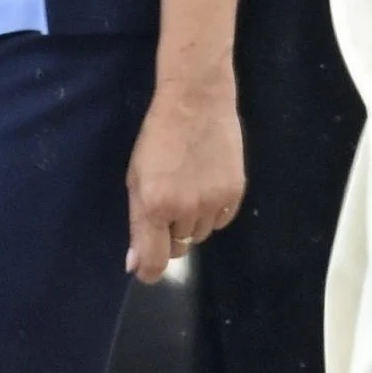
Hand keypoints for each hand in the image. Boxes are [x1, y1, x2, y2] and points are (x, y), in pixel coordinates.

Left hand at [126, 72, 243, 283]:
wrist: (196, 102)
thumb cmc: (157, 137)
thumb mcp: (136, 178)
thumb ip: (138, 224)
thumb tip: (137, 266)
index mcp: (154, 205)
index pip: (154, 261)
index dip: (148, 270)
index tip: (145, 267)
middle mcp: (185, 210)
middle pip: (178, 248)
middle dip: (168, 235)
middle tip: (166, 205)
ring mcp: (213, 202)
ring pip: (200, 235)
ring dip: (191, 222)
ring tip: (188, 188)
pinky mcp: (236, 193)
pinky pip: (221, 221)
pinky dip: (212, 212)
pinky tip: (207, 185)